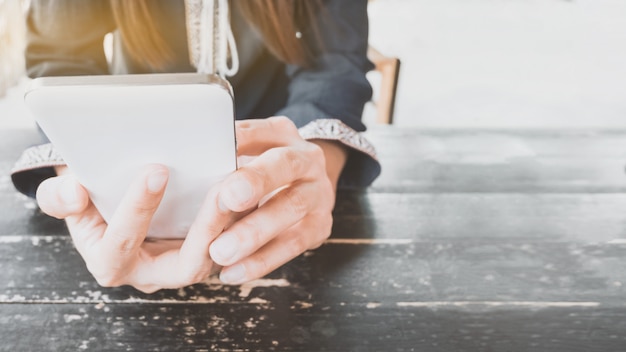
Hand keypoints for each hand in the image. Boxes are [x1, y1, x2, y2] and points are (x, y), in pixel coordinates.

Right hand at [36, 164, 230, 292]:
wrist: (112, 197)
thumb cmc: (89, 198)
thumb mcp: (64, 195)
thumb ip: (59, 197)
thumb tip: (75, 191)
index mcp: (111, 262)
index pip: (122, 243)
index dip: (137, 209)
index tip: (156, 171)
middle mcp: (152, 271)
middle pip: (186, 265)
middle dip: (206, 229)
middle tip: (222, 191)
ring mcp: (185, 263)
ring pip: (219, 255)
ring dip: (234, 223)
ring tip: (243, 186)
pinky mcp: (209, 249)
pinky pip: (234, 240)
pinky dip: (244, 215)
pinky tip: (252, 184)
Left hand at [209, 116, 346, 283]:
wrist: (309, 186)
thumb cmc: (261, 172)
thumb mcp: (248, 153)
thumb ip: (223, 157)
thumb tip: (183, 162)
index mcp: (282, 134)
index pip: (259, 131)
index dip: (239, 141)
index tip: (215, 151)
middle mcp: (306, 160)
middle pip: (284, 165)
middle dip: (256, 181)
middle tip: (227, 198)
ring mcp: (318, 193)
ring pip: (291, 208)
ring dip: (255, 232)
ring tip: (221, 252)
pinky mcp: (319, 226)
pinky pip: (293, 245)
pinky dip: (262, 261)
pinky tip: (232, 273)